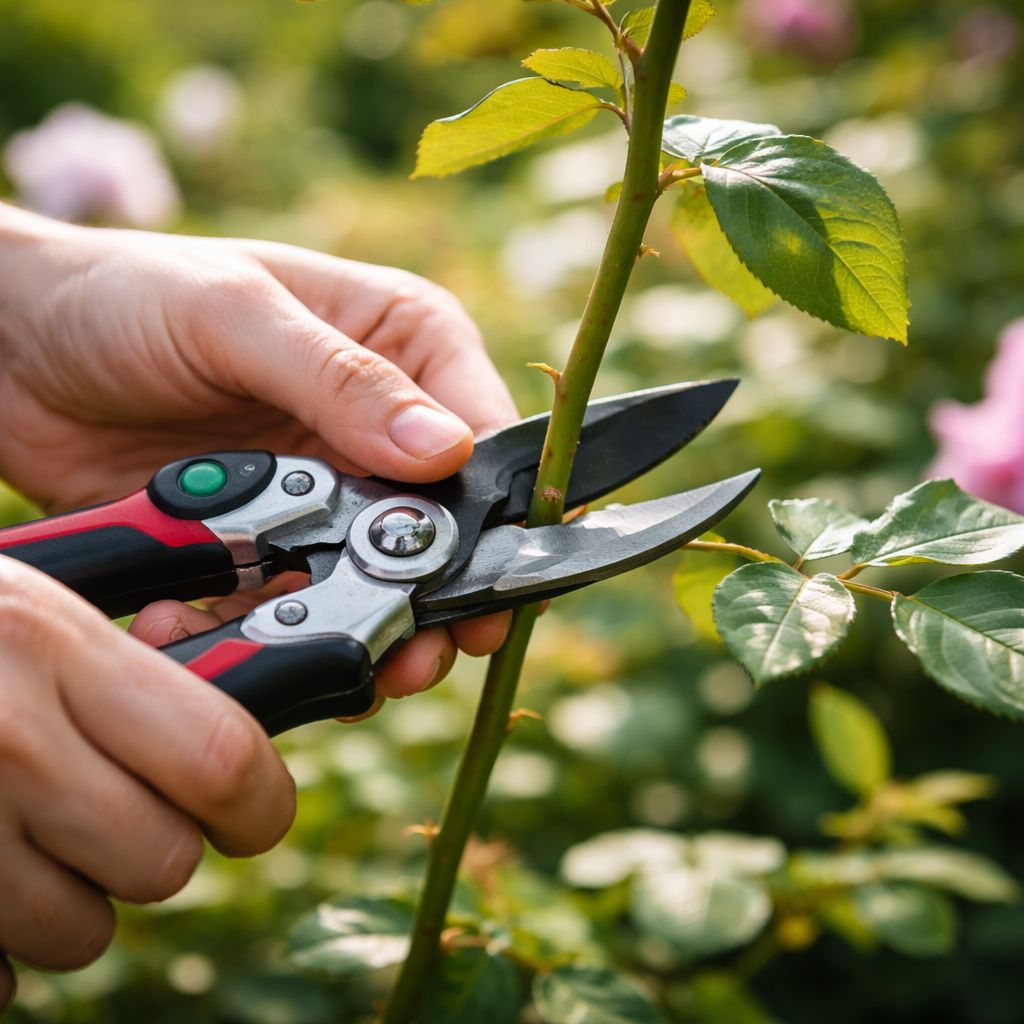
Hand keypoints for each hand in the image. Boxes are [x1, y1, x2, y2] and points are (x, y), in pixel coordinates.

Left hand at [0, 203, 518, 699]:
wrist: (11, 352)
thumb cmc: (123, 295)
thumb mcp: (235, 317)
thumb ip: (341, 381)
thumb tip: (447, 452)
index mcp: (404, 343)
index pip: (483, 432)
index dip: (493, 512)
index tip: (485, 580)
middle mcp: (380, 422)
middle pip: (442, 524)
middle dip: (437, 593)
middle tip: (427, 653)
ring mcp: (327, 488)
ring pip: (378, 577)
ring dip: (367, 628)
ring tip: (348, 668)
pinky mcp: (272, 540)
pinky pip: (299, 601)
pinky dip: (276, 633)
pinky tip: (226, 634)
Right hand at [0, 556, 295, 1008]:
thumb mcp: (27, 601)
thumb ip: (126, 660)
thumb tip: (221, 708)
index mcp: (54, 650)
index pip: (225, 759)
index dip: (261, 801)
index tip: (255, 810)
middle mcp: (7, 743)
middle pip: (164, 862)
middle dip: (160, 847)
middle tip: (120, 808)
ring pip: (82, 931)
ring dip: (73, 897)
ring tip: (23, 830)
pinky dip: (0, 943)